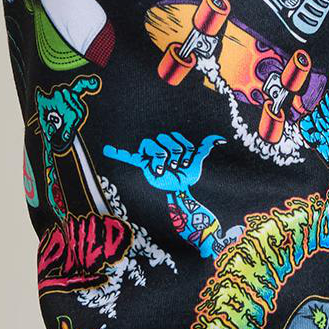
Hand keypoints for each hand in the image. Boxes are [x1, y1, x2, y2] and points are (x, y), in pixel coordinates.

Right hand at [102, 131, 219, 194]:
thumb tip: (221, 138)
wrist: (181, 191)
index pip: (173, 137)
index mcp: (171, 143)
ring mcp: (150, 156)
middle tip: (177, 167)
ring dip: (163, 161)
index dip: (182, 148)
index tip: (186, 160)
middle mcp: (159, 148)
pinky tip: (108, 149)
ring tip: (167, 171)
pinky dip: (118, 153)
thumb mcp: (198, 159)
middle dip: (174, 154)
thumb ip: (206, 146)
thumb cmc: (189, 174)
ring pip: (155, 148)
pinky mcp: (143, 165)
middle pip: (163, 141)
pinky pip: (129, 156)